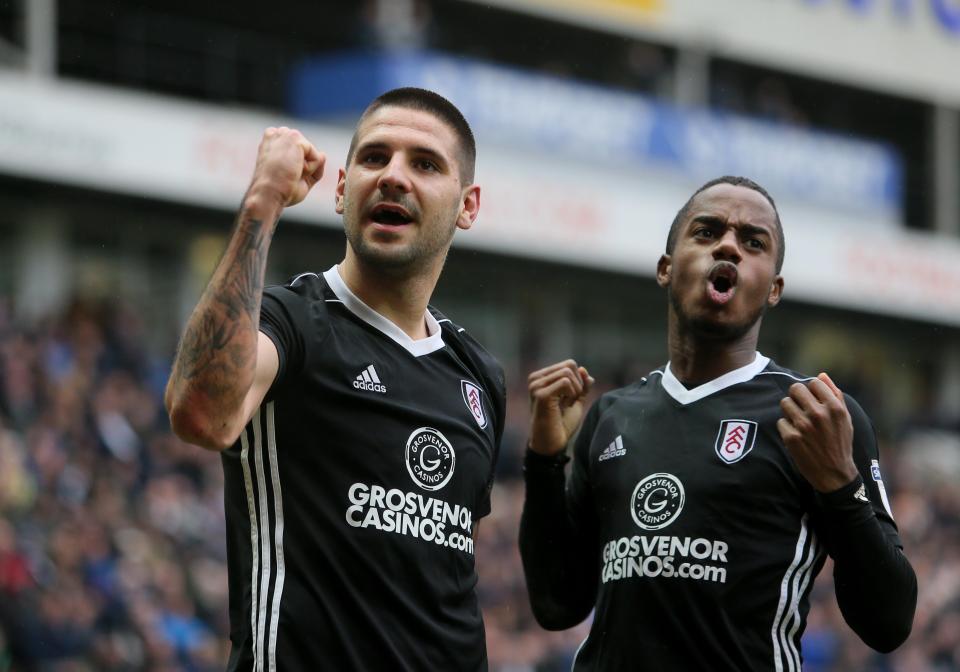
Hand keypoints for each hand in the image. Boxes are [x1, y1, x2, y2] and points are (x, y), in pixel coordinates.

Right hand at [247, 127, 325, 207]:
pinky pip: (317, 157)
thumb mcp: (299, 178)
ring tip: (290, 172)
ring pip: (313, 153)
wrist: (268, 194)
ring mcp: (286, 134)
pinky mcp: (295, 137)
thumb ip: (312, 166)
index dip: (299, 167)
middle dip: (303, 166)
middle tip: (287, 175)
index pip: (300, 151)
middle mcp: (278, 133)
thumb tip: (323, 154)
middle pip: (308, 152)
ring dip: (307, 168)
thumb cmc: (279, 190)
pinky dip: (310, 169)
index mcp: (273, 141)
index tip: (283, 175)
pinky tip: (294, 170)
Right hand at [528, 360, 593, 455]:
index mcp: (541, 377)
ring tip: (566, 405)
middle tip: (570, 402)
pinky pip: (566, 382)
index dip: (578, 380)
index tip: (572, 398)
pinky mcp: (541, 394)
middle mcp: (535, 378)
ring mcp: (536, 385)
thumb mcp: (575, 400)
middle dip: (578, 384)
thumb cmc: (561, 424)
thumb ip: (581, 385)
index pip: (568, 364)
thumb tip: (584, 370)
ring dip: (575, 391)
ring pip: (568, 373)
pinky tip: (564, 406)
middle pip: (569, 365)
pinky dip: (572, 394)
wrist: (552, 443)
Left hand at [777, 372, 858, 491]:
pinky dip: (786, 428)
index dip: (811, 390)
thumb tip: (821, 375)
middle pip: (795, 389)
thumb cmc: (840, 443)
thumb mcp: (845, 418)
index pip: (813, 382)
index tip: (813, 400)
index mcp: (834, 407)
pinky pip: (780, 421)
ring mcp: (804, 426)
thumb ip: (834, 394)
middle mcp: (819, 414)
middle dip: (797, 397)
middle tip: (801, 408)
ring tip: (799, 422)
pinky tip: (796, 436)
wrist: (835, 474)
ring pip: (785, 403)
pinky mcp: (791, 437)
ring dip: (790, 411)